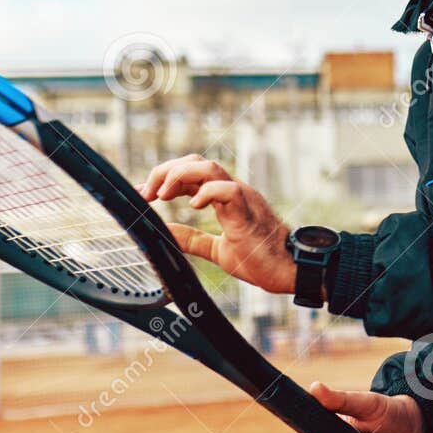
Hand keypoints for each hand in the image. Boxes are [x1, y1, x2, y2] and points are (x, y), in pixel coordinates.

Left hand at [137, 154, 299, 296]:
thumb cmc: (260, 260)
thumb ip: (192, 239)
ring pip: (208, 168)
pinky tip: (193, 206)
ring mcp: (242, 197)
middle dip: (165, 171)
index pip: (191, 174)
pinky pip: (227, 190)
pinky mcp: (249, 211)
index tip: (144, 194)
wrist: (288, 270)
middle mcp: (233, 191)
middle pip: (195, 161)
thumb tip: (165, 232)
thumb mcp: (216, 249)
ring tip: (162, 194)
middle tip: (147, 194)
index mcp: (226, 198)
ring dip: (179, 176)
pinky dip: (206, 192)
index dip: (164, 178)